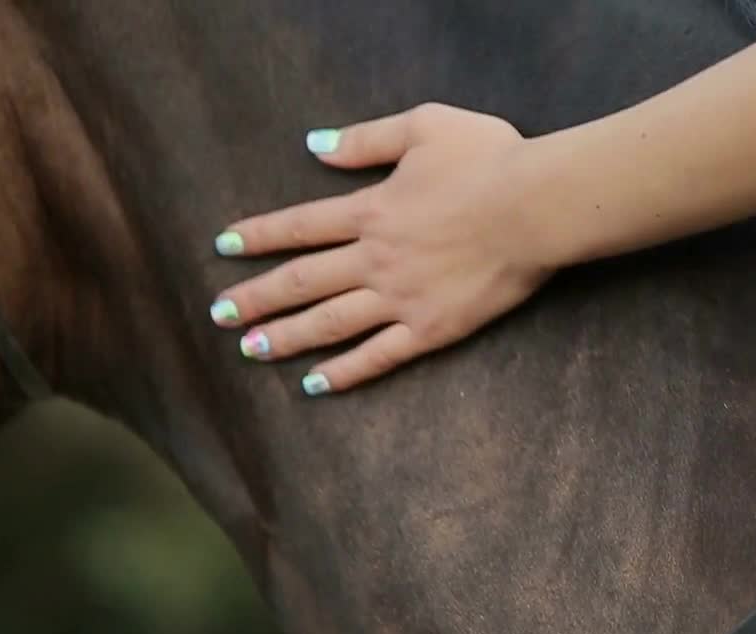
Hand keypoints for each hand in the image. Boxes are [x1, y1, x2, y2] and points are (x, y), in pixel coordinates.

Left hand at [208, 103, 554, 395]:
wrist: (537, 207)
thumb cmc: (489, 159)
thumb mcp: (424, 126)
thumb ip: (365, 139)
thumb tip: (316, 145)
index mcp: (370, 209)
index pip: (300, 226)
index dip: (259, 235)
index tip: (224, 245)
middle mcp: (374, 259)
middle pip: (302, 281)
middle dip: (256, 298)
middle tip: (219, 315)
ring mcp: (400, 299)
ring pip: (330, 322)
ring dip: (286, 337)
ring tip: (251, 350)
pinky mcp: (431, 329)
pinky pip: (379, 356)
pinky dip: (345, 372)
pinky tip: (315, 384)